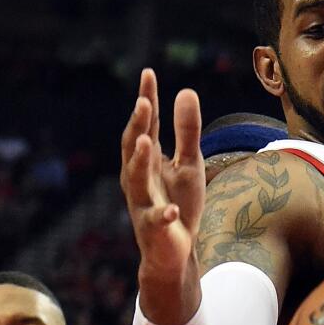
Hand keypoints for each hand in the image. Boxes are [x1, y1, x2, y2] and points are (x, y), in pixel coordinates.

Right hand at [120, 69, 205, 275]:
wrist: (174, 252)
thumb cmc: (179, 202)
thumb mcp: (189, 164)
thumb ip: (187, 132)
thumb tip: (186, 91)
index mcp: (147, 160)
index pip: (145, 125)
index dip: (146, 100)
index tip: (148, 73)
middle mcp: (138, 178)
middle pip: (134, 147)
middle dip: (137, 125)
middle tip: (143, 100)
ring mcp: (143, 203)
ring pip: (135, 180)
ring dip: (140, 160)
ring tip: (146, 140)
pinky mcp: (155, 229)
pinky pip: (157, 221)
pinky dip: (163, 214)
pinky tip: (171, 210)